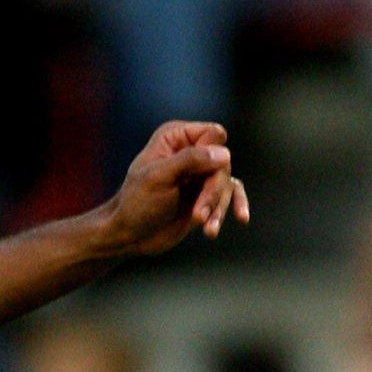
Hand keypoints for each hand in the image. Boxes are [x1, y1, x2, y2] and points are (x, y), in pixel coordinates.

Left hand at [104, 121, 249, 258]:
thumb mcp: (159, 177)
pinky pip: (230, 194)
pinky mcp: (205, 195)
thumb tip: (225, 154)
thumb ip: (190, 161)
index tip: (199, 179)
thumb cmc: (136, 203)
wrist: (130, 236)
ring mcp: (199, 174)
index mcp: (176, 137)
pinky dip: (235, 206)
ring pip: (226, 182)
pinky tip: (242, 218)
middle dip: (213, 192)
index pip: (213, 135)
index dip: (212, 156)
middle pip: (223, 163)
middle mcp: (191, 151)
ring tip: (208, 230)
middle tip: (198, 215)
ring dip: (218, 207)